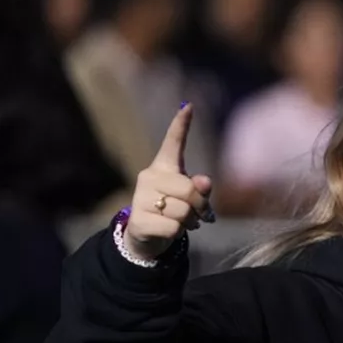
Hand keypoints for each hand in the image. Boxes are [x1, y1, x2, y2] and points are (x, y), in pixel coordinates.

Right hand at [124, 104, 214, 259]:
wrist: (147, 236)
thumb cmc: (174, 211)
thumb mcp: (190, 198)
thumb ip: (200, 188)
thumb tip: (204, 182)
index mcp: (163, 168)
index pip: (172, 143)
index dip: (181, 124)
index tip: (189, 106)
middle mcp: (148, 177)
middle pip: (189, 189)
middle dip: (200, 205)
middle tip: (200, 215)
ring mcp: (140, 198)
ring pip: (183, 211)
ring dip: (191, 221)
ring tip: (185, 223)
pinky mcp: (138, 220)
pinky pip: (173, 227)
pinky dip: (178, 233)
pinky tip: (169, 231)